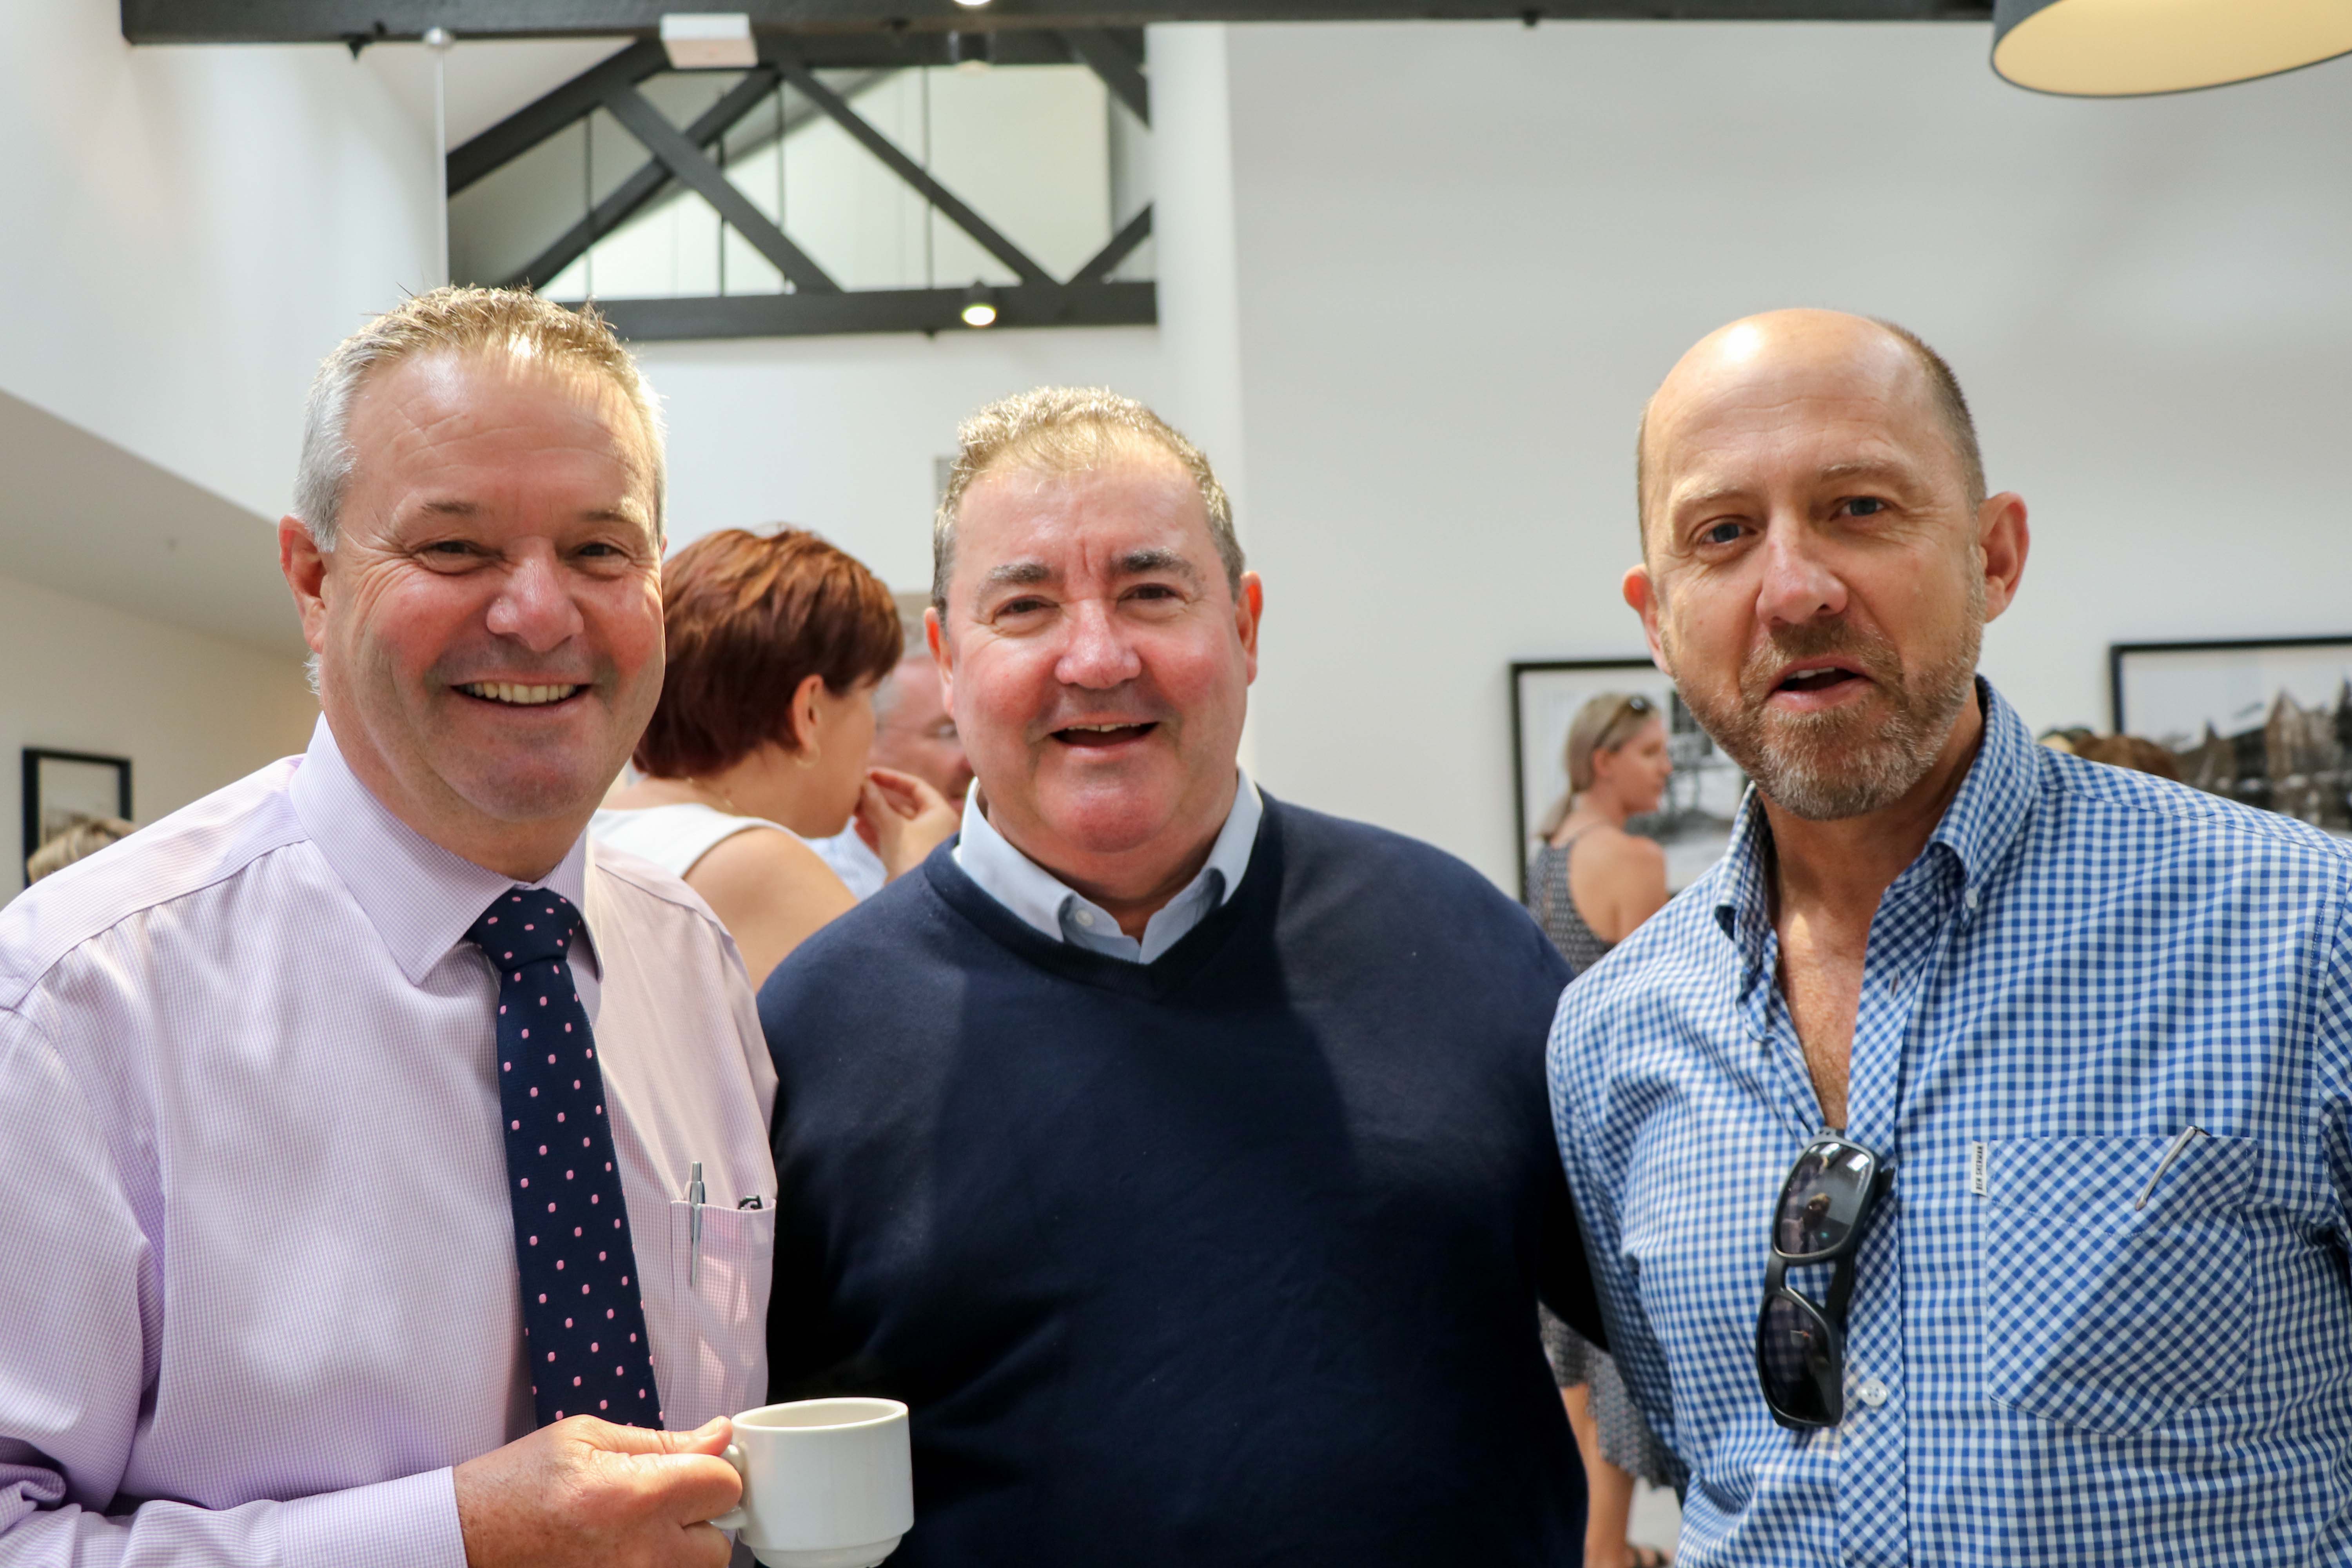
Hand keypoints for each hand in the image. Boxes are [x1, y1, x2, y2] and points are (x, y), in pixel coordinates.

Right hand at [454, 1415, 740, 1567]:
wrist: (464, 1540)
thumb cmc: (517, 1486)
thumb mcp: (586, 1438)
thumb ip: (661, 1442)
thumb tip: (718, 1436)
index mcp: (638, 1497)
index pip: (726, 1485)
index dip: (712, 1470)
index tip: (690, 1468)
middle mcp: (643, 1553)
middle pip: (718, 1543)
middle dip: (697, 1520)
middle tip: (654, 1505)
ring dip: (676, 1551)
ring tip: (631, 1532)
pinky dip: (650, 1565)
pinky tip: (617, 1551)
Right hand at [856, 767, 959, 880]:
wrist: (919, 902)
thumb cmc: (914, 858)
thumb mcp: (893, 827)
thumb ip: (876, 804)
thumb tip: (862, 783)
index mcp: (940, 814)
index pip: (916, 787)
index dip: (892, 779)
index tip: (870, 774)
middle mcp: (935, 829)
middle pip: (903, 807)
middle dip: (877, 800)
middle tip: (854, 792)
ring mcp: (922, 847)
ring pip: (895, 826)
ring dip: (873, 817)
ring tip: (850, 808)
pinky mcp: (909, 863)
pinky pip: (891, 843)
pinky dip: (875, 835)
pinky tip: (856, 827)